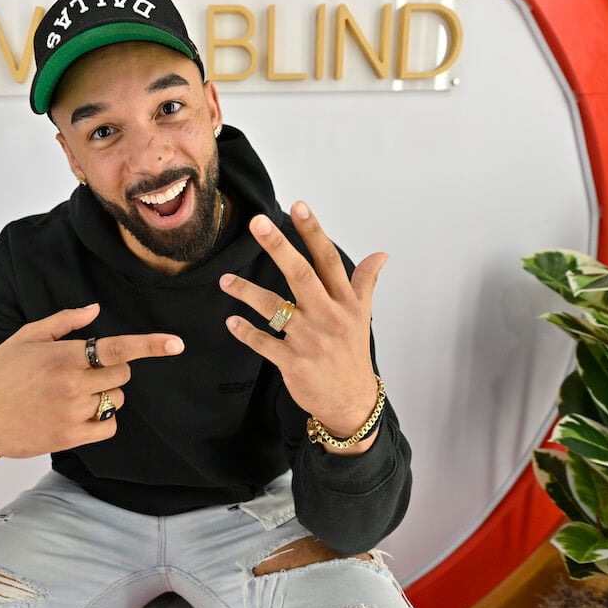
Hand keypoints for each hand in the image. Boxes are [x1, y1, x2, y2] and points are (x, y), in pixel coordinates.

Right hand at [0, 304, 183, 458]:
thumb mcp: (25, 337)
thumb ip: (64, 322)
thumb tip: (94, 310)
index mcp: (63, 356)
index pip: (116, 347)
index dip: (151, 345)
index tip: (176, 344)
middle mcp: (71, 384)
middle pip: (122, 374)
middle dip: (111, 370)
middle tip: (84, 372)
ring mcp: (72, 413)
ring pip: (115, 400)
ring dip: (105, 395)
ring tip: (73, 394)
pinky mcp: (70, 438)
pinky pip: (108, 426)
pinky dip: (102, 420)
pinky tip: (79, 415)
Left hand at [220, 201, 387, 451]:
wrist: (351, 402)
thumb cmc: (352, 352)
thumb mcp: (362, 316)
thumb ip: (365, 282)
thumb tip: (382, 254)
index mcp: (344, 302)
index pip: (328, 260)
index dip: (314, 232)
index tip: (298, 205)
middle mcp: (327, 317)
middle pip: (301, 275)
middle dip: (278, 247)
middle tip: (257, 223)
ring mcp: (309, 340)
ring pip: (274, 308)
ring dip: (247, 292)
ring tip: (225, 281)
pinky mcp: (293, 363)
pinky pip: (264, 343)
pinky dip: (246, 333)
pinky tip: (231, 322)